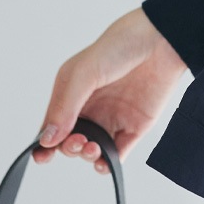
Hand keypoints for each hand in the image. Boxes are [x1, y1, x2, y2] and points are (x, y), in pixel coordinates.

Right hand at [33, 7, 187, 173]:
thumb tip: (47, 139)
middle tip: (78, 141)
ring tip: (92, 147)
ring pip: (93, 150)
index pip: (52, 125)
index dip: (44, 143)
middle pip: (70, 140)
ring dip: (87, 156)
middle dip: (68, 148)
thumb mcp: (84, 72)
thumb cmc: (120, 45)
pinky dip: (109, 162)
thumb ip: (65, 106)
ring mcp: (113, 118)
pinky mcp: (135, 126)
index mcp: (72, 93)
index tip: (42, 156)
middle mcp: (91, 108)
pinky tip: (104, 162)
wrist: (161, 40)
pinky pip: (118, 151)